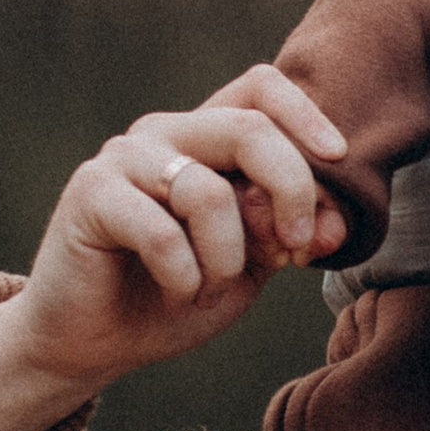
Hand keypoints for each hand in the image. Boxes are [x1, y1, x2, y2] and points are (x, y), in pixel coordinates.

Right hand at [0, 68, 350, 430]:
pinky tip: (177, 294)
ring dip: (227, 259)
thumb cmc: (174, 295)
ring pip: (209, 192)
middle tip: (295, 250)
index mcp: (206, 138)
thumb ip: (288, 235)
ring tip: (209, 291)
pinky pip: (164, 234)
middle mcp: (165, 134)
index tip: (338, 160)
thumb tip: (333, 223)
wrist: (92, 342)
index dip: (307, 114)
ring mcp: (124, 158)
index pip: (262, 88)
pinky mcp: (91, 193)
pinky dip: (186, 278)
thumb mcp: (249, 266)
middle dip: (291, 190)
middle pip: (249, 129)